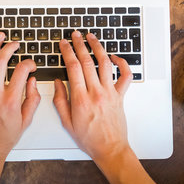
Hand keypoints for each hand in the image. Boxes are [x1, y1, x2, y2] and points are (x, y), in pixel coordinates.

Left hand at [0, 32, 40, 160]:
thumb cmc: (4, 137)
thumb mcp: (26, 120)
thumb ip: (32, 99)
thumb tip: (32, 82)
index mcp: (11, 101)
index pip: (21, 72)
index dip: (29, 63)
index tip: (30, 64)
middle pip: (1, 62)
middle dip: (9, 48)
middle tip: (14, 43)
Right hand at [53, 30, 132, 161]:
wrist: (110, 149)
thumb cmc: (89, 138)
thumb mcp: (66, 122)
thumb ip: (60, 100)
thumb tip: (57, 83)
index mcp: (81, 98)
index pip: (73, 67)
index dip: (67, 52)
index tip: (64, 43)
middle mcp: (96, 92)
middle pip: (87, 61)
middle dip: (80, 44)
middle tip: (75, 35)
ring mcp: (110, 93)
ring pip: (105, 64)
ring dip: (98, 48)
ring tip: (92, 37)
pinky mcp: (120, 96)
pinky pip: (125, 76)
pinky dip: (122, 64)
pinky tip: (114, 57)